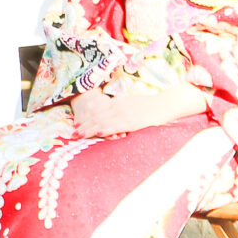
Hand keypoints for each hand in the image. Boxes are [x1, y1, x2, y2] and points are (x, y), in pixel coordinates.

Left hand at [71, 82, 207, 136]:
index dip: (85, 117)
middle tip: (73, 132)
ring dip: (89, 129)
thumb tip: (110, 115)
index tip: (77, 123)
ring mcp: (123, 114)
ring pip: (102, 122)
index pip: (97, 110)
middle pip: (96, 116)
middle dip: (84, 125)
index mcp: (116, 102)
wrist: (165, 105)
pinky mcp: (131, 122)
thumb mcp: (130, 104)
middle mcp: (117, 107)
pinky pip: (115, 126)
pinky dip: (104, 129)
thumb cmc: (149, 106)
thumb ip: (119, 108)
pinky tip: (96, 132)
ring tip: (78, 135)